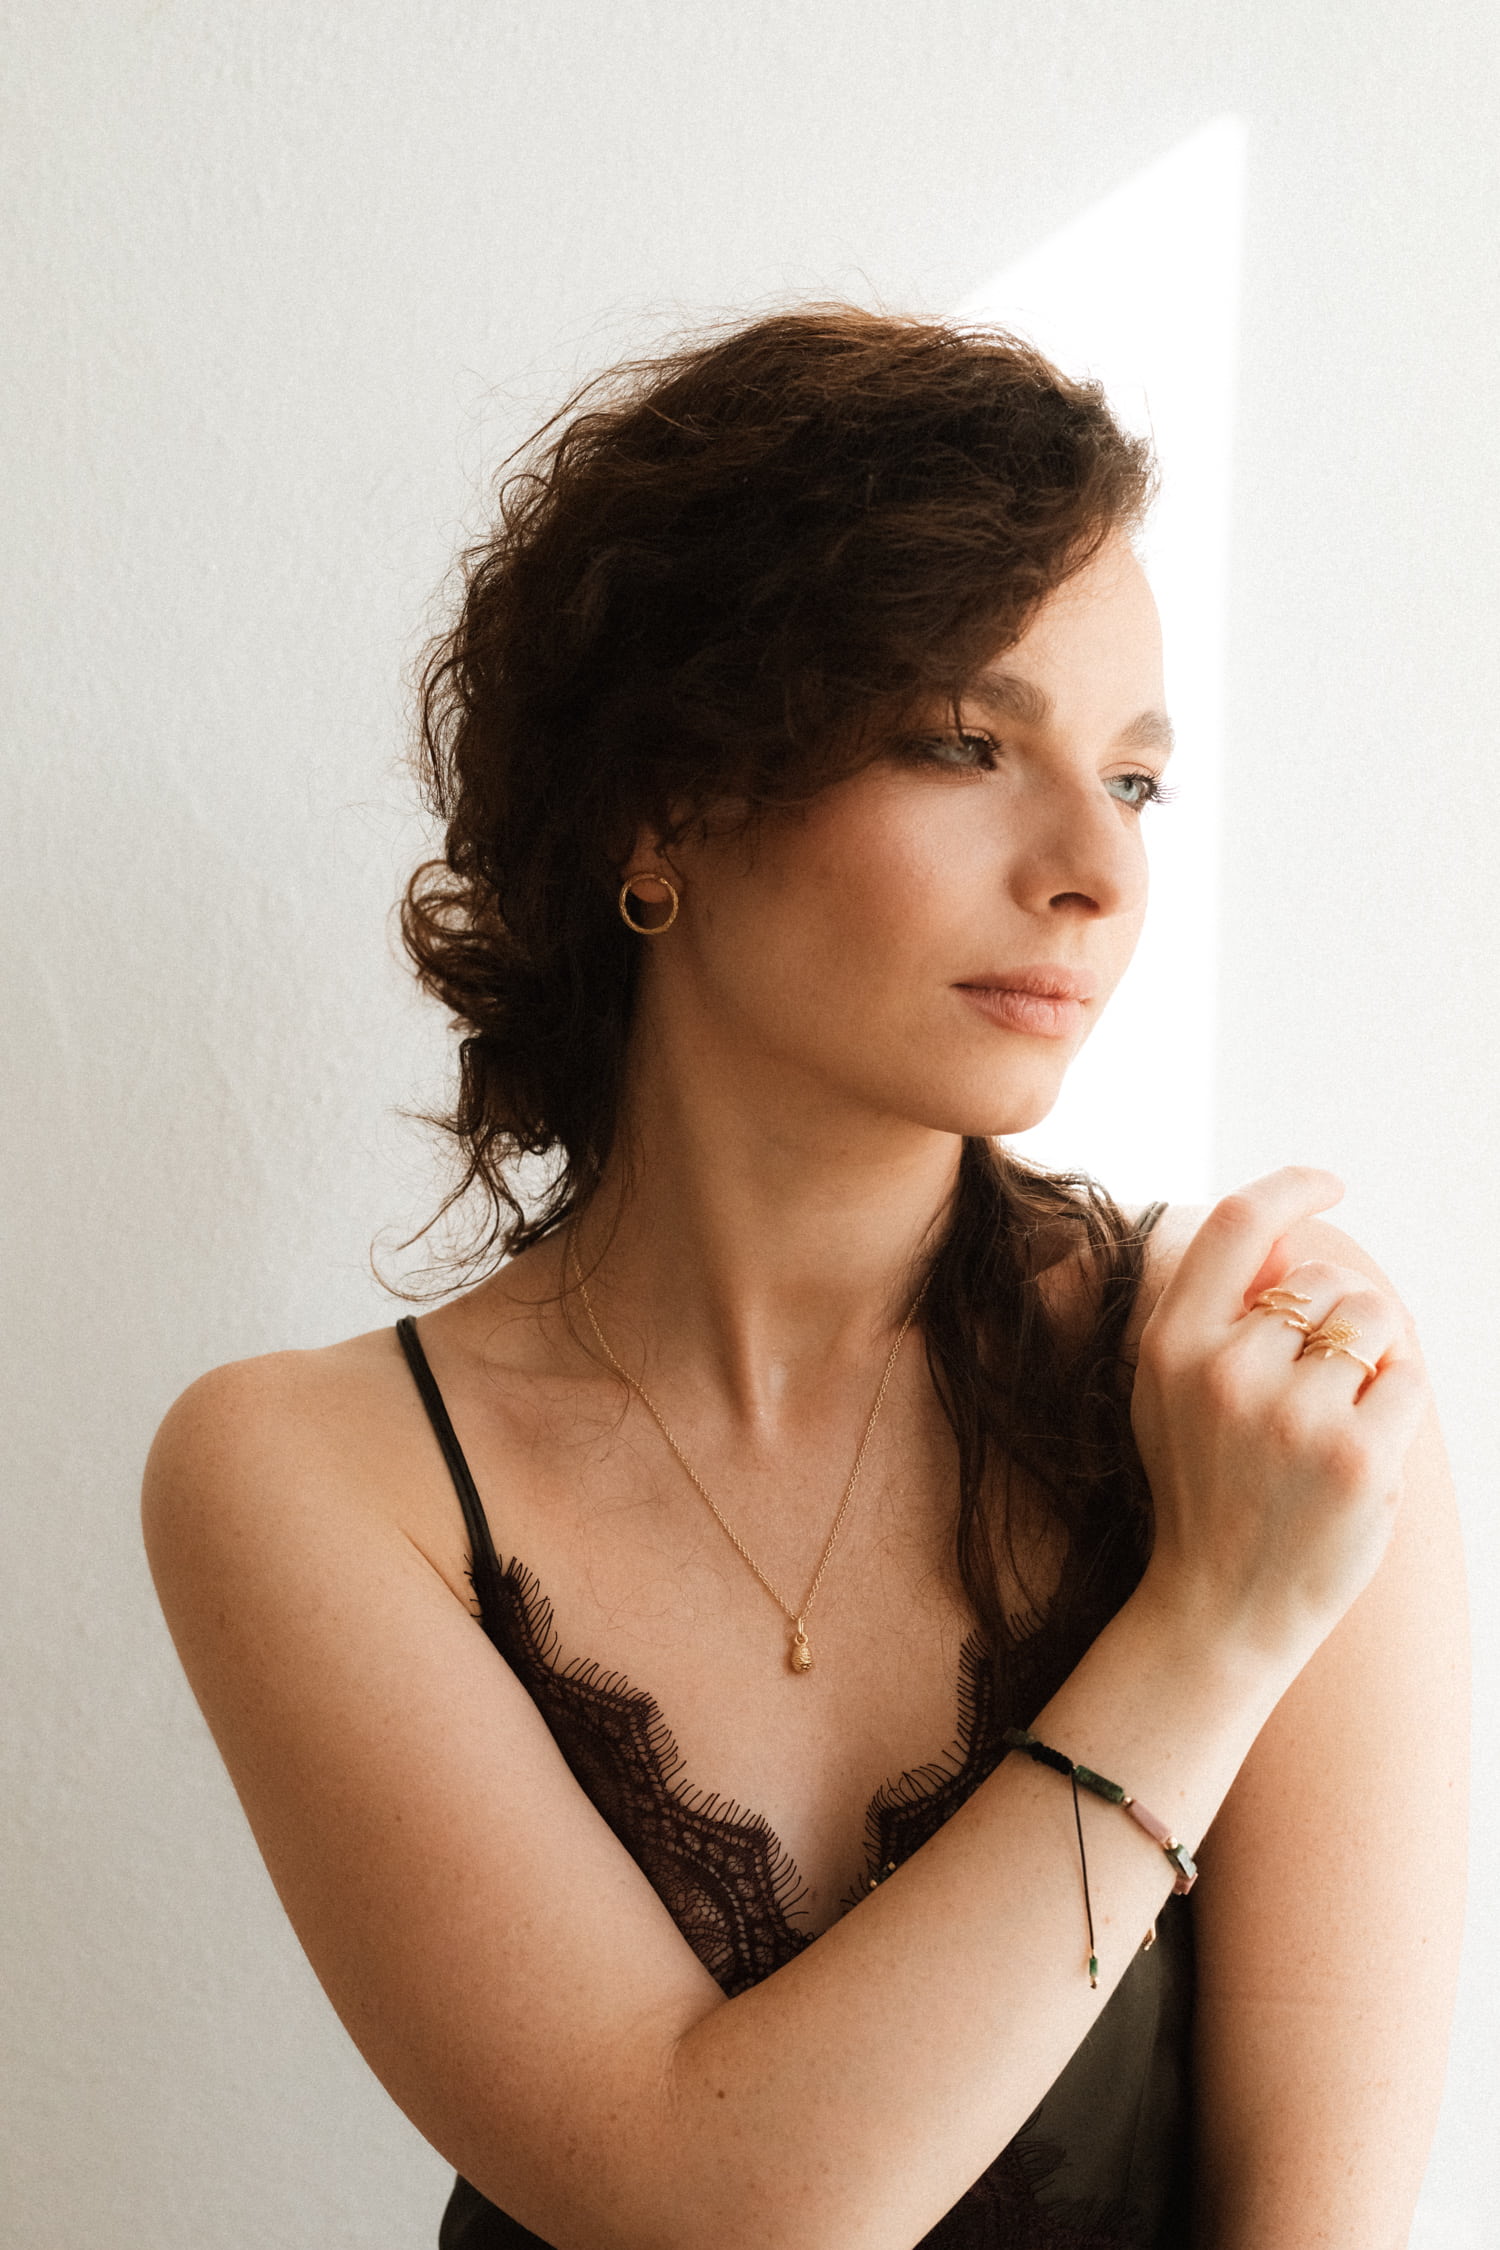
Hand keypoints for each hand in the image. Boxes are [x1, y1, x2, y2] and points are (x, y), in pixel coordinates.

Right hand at [1130, 1167, 1430, 1663]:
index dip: (1290, 1187)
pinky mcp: (1356, 1460)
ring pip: (1373, 1320)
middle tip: (1318, 1382)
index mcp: (1171, 1346)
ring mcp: (1292, 1417)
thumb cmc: (1204, 1488)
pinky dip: (1397, 1404)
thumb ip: (1209, 1314)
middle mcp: (1225, 1372)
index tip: (1328, 1184)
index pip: (1237, 1223)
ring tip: (1337, 1415)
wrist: (1218, 1609)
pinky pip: (1407, 1380)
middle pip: (1323, 1279)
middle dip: (1338, 1313)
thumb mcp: (1169, 1393)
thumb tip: (1280, 1235)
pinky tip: (1360, 1450)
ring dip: (1374, 1354)